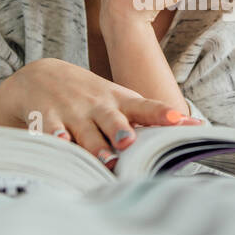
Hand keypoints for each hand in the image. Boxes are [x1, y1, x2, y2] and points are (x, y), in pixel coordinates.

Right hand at [3, 58, 201, 167]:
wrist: (40, 75)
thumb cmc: (90, 96)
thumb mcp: (117, 99)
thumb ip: (148, 116)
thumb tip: (193, 125)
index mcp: (119, 102)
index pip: (144, 107)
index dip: (162, 114)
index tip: (180, 120)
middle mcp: (97, 107)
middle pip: (113, 120)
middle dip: (122, 131)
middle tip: (130, 142)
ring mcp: (72, 113)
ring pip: (85, 132)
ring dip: (95, 145)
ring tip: (106, 158)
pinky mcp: (46, 120)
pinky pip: (51, 131)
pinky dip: (55, 138)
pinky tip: (59, 143)